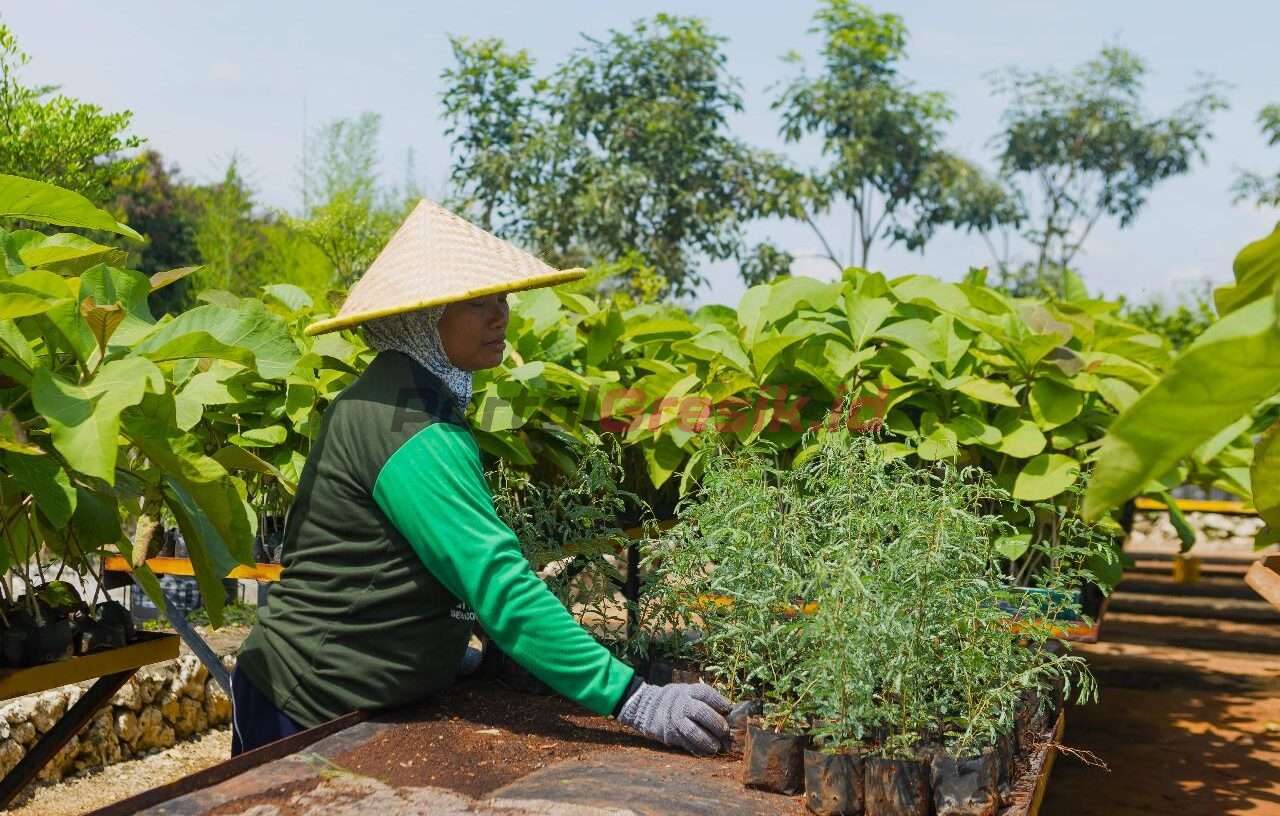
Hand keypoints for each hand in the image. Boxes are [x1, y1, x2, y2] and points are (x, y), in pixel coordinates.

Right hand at [616, 681, 730, 755]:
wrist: (651, 708)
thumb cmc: (681, 701)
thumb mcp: (691, 694)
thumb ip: (709, 703)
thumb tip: (731, 718)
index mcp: (689, 691)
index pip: (706, 694)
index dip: (719, 702)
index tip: (728, 710)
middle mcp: (682, 704)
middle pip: (701, 712)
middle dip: (716, 724)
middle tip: (725, 732)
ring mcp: (675, 719)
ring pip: (693, 731)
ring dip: (707, 741)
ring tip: (716, 747)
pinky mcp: (671, 734)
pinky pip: (686, 744)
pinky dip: (699, 750)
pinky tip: (707, 752)